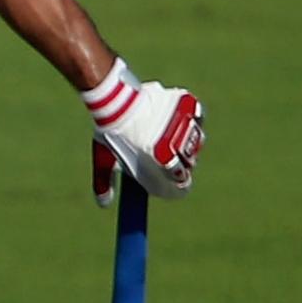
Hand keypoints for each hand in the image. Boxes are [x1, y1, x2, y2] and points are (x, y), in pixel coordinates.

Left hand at [84, 60, 203, 201]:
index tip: (175, 186)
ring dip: (187, 144)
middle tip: (168, 158)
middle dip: (182, 165)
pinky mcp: (187, 105)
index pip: (179, 183)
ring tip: (170, 138)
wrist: (115, 98)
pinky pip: (198, 118)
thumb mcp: (103, 158)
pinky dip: (191, 121)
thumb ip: (104, 181)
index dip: (177, 186)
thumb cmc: (109, 130)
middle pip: (189, 163)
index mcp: (157, 160)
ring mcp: (182, 123)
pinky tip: (176, 121)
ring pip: (196, 142)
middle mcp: (174, 143)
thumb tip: (103, 204)